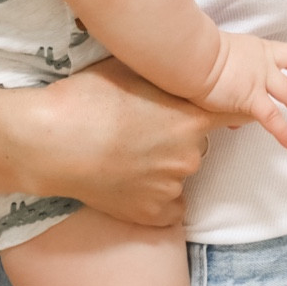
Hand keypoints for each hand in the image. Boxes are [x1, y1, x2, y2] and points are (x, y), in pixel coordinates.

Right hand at [25, 59, 227, 227]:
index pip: (234, 115)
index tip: (229, 112)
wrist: (52, 142)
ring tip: (123, 155)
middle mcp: (190, 155)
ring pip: (177, 174)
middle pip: (196, 145)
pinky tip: (126, 182)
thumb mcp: (132, 71)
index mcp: (192, 118)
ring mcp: (172, 187)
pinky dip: (153, 198)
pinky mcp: (152, 214)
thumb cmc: (87, 97)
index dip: (230, 111)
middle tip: (139, 130)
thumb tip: (181, 73)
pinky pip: (166, 207)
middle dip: (176, 138)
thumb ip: (166, 78)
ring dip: (161, 167)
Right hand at [201, 33, 286, 148]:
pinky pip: (273, 118)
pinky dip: (283, 132)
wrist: (192, 55)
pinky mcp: (251, 99)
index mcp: (259, 49)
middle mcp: (264, 63)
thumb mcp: (220, 52)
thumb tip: (222, 82)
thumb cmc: (197, 50)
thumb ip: (228, 66)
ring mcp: (260, 81)